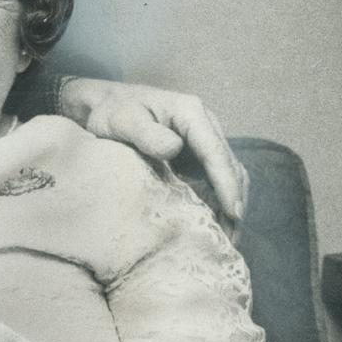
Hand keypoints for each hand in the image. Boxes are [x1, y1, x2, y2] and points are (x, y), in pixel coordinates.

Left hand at [57, 78, 246, 222]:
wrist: (106, 104)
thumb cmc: (113, 111)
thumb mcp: (124, 120)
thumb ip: (146, 133)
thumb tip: (174, 149)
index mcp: (191, 113)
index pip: (215, 152)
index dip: (226, 183)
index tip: (234, 212)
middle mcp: (204, 124)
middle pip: (229, 165)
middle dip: (234, 200)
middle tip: (232, 238)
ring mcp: (201, 140)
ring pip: (227, 173)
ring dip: (230, 202)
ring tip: (228, 237)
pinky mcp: (195, 153)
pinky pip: (214, 177)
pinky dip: (218, 199)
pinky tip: (214, 222)